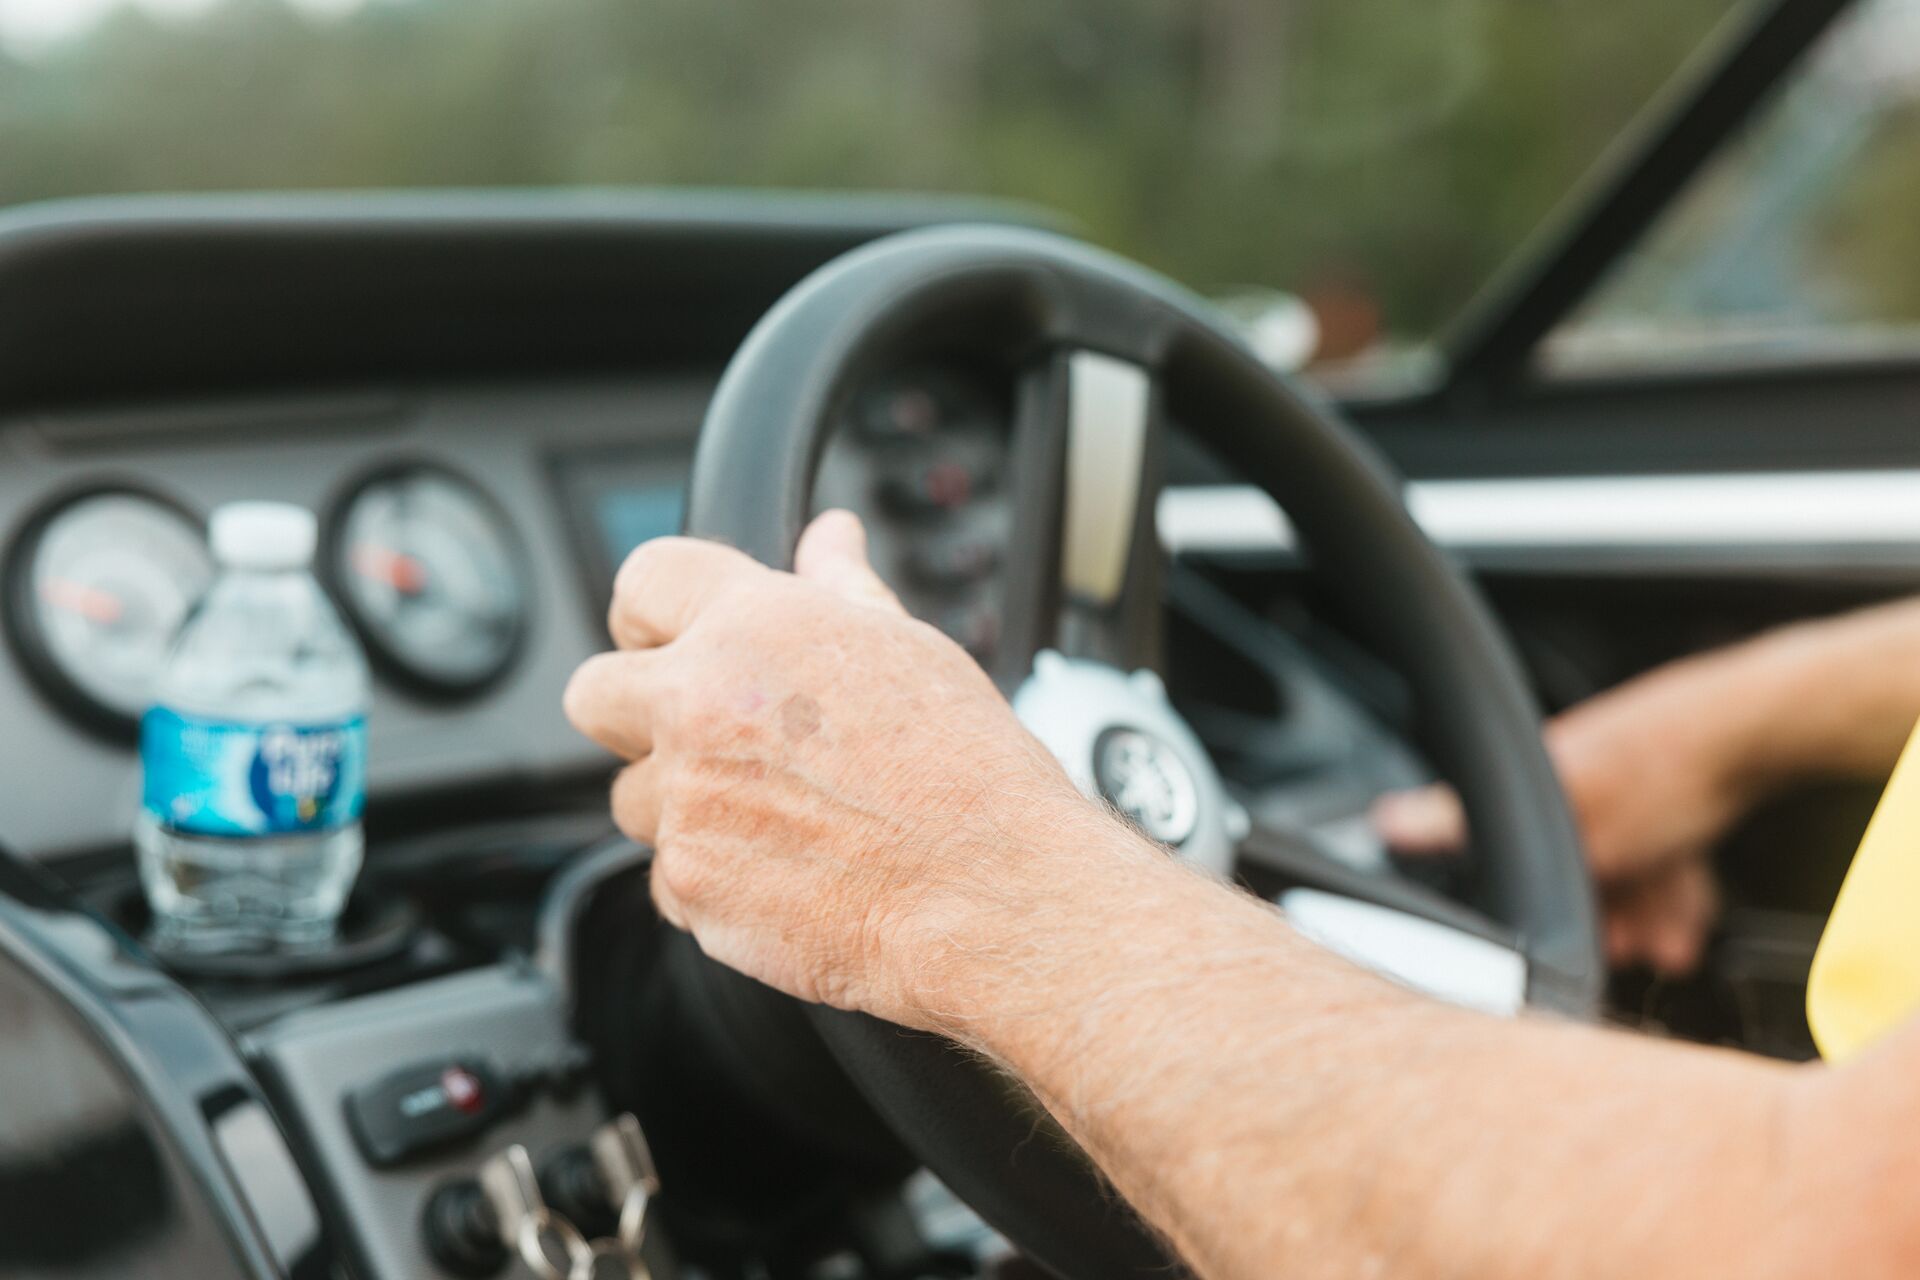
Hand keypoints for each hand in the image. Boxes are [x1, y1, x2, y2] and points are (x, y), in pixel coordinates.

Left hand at [562, 510, 1112, 1027]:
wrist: (993, 893)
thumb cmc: (969, 772)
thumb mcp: (911, 650)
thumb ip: (842, 588)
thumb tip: (830, 536)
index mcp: (755, 626)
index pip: (644, 580)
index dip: (654, 613)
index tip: (670, 640)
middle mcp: (703, 703)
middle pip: (593, 692)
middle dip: (636, 713)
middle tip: (707, 736)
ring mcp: (688, 799)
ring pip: (632, 798)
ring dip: (681, 807)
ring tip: (776, 817)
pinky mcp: (690, 883)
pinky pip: (667, 878)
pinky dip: (712, 881)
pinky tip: (788, 872)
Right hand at [1373, 657, 1762, 974]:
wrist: (1757, 731)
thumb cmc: (1657, 770)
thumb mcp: (1563, 825)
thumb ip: (1466, 829)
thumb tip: (1383, 820)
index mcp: (1534, 784)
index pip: (1508, 851)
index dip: (1531, 900)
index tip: (1555, 937)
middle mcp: (1572, 781)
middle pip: (1573, 868)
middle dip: (1599, 918)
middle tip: (1625, 950)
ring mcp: (1625, 784)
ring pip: (1623, 866)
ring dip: (1641, 912)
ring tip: (1667, 947)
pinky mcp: (1675, 790)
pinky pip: (1663, 853)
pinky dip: (1673, 889)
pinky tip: (1688, 922)